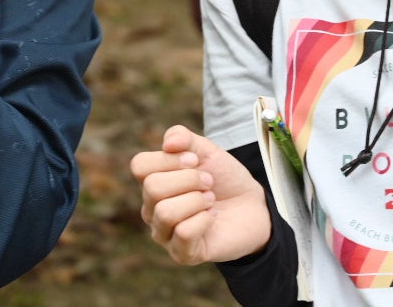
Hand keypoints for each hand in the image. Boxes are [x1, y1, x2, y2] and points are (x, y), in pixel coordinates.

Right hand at [128, 124, 271, 265]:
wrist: (252, 206)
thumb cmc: (223, 179)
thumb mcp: (206, 150)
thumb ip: (183, 137)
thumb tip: (168, 144)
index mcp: (152, 181)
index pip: (140, 166)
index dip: (169, 159)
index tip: (194, 160)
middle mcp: (151, 209)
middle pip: (152, 188)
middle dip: (189, 180)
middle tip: (208, 183)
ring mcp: (164, 233)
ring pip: (165, 212)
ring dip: (197, 200)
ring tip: (210, 200)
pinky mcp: (182, 253)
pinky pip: (183, 233)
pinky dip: (204, 219)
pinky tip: (212, 217)